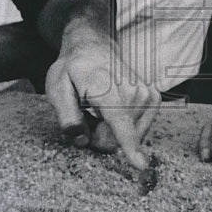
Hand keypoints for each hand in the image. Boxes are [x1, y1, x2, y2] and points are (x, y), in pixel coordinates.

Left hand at [44, 20, 159, 168]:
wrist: (95, 45)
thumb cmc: (74, 69)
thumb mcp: (58, 87)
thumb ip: (66, 115)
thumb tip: (81, 139)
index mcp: (107, 87)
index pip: (120, 121)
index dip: (129, 146)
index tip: (141, 166)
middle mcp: (133, 91)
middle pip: (114, 140)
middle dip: (97, 135)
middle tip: (87, 111)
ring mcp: (147, 95)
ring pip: (126, 139)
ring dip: (109, 130)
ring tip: (99, 106)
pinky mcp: (153, 100)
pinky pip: (136, 132)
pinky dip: (122, 125)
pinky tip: (113, 107)